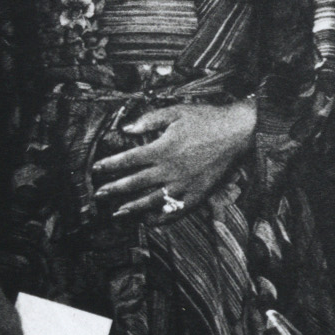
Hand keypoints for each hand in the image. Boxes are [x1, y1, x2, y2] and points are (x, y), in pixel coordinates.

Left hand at [91, 98, 256, 220]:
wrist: (239, 132)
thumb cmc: (206, 119)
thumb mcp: (176, 112)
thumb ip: (149, 120)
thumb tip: (125, 129)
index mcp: (161, 149)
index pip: (128, 160)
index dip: (109, 166)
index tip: (95, 170)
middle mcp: (170, 170)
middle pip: (135, 183)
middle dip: (114, 190)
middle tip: (98, 195)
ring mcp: (184, 184)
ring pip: (152, 200)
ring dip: (132, 207)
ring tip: (117, 213)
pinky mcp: (198, 193)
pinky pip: (177, 210)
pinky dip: (162, 218)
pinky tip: (150, 221)